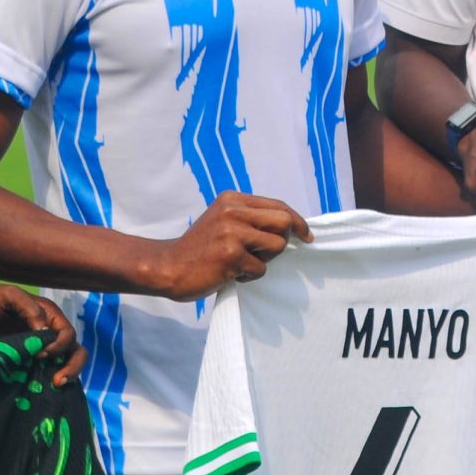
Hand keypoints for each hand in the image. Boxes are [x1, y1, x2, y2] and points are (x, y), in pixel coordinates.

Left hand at [0, 279, 86, 383]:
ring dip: (62, 376)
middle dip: (72, 366)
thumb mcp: (8, 295)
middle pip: (73, 350)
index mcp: (47, 315)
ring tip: (53, 387)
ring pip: (61, 364)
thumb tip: (45, 332)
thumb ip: (29, 309)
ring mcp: (33, 349)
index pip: (67, 334)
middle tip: (59, 381)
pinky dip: (43, 383)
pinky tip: (36, 391)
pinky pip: (38, 374)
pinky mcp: (20, 362)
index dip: (60, 346)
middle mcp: (45, 333)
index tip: (42, 354)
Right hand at [144, 192, 314, 300]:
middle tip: (265, 254)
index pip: (278, 205)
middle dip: (283, 240)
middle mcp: (232, 211)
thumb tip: (290, 225)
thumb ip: (250, 218)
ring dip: (265, 260)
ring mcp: (231, 232)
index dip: (297, 221)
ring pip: (277, 246)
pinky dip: (250, 276)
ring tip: (243, 263)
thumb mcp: (223, 221)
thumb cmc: (200, 249)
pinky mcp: (230, 255)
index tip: (307, 236)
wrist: (168, 266)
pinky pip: (260, 268)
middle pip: (284, 222)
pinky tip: (231, 274)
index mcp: (232, 199)